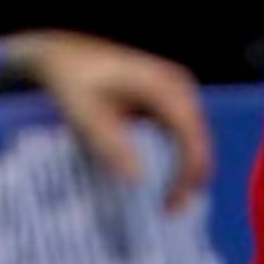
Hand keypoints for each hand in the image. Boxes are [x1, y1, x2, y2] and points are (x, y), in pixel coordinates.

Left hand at [3, 31, 212, 212]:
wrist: (64, 53)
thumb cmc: (74, 81)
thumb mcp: (86, 115)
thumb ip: (111, 145)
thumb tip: (138, 180)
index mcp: (163, 87)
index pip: (190, 134)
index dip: (188, 171)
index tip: (171, 202)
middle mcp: (179, 86)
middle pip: (199, 136)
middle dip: (191, 176)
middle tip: (170, 210)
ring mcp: (176, 90)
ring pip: (193, 136)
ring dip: (186, 167)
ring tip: (169, 200)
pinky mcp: (166, 97)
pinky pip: (181, 131)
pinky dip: (177, 155)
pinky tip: (164, 177)